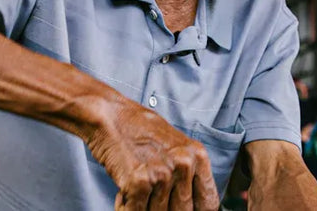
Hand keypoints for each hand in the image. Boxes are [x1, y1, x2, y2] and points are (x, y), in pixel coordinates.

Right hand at [86, 99, 220, 210]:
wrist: (109, 115)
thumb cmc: (137, 129)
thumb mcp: (175, 147)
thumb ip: (187, 174)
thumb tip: (190, 204)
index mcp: (197, 156)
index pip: (207, 203)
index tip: (183, 210)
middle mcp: (184, 164)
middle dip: (165, 210)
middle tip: (151, 199)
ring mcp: (163, 173)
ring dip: (144, 207)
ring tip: (135, 190)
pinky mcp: (140, 181)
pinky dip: (126, 207)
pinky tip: (123, 193)